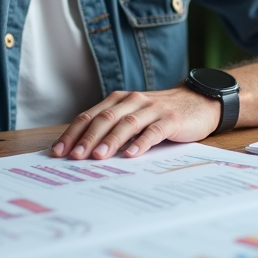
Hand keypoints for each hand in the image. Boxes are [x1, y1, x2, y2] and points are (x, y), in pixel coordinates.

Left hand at [51, 87, 220, 160]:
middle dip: (87, 138)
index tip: (58, 151)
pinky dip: (141, 142)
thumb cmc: (161, 114)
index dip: (73, 133)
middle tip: (74, 157)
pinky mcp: (171, 119)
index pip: (90, 116)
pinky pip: (153, 131)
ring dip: (110, 140)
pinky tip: (132, 155)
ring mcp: (152, 109)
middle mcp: (133, 101)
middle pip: (105, 118)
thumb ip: (114, 128)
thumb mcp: (134, 116)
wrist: (199, 102)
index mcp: (119, 100)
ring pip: (127, 123)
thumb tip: (84, 151)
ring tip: (97, 156)